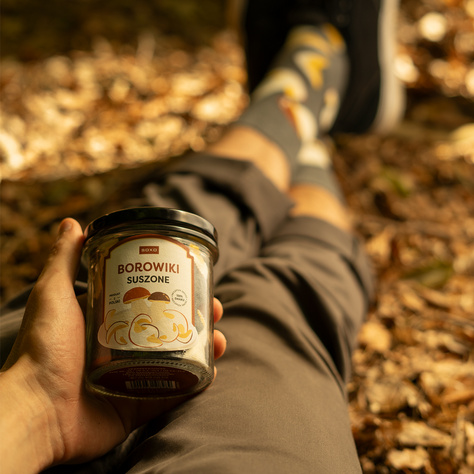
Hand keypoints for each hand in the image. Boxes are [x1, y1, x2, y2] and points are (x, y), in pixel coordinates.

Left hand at [0, 218, 225, 471]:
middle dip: (198, 317)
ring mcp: (134, 376)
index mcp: (108, 321)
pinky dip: (197, 381)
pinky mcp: (140, 404)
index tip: (195, 279)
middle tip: (216, 309)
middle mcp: (124, 347)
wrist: (35, 412)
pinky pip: (176, 392)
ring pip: (179, 357)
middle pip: (171, 326)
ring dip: (204, 346)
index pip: (151, 299)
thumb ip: (63, 259)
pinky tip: (212, 368)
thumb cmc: (42, 350)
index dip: (175, 289)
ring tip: (218, 339)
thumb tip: (72, 223)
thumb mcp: (53, 295)